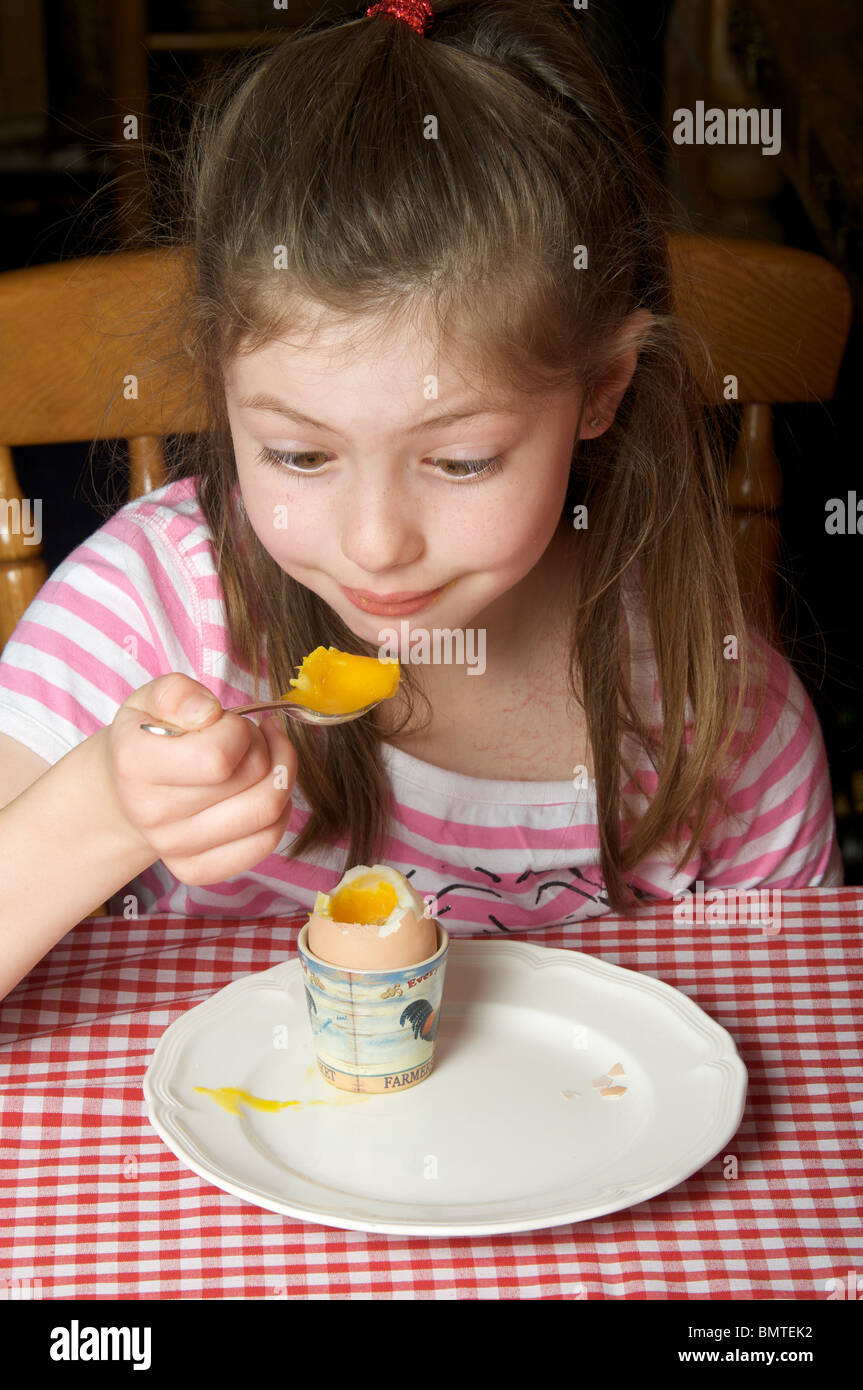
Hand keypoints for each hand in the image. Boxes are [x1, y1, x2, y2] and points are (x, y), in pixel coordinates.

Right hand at [106, 673, 297, 885]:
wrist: (126, 789)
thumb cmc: (150, 737)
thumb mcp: (152, 699)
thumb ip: (178, 693)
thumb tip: (208, 713)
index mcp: (135, 764)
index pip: (219, 756)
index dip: (238, 730)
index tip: (227, 721)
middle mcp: (151, 813)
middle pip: (251, 780)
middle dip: (263, 747)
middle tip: (247, 737)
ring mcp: (174, 848)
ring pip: (267, 812)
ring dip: (279, 775)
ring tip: (261, 758)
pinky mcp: (197, 870)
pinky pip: (265, 842)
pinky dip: (280, 812)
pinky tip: (262, 789)